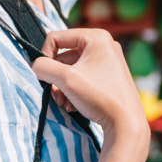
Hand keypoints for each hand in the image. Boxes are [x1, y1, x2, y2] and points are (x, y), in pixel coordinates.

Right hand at [32, 29, 147, 140]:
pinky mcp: (108, 77)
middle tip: (55, 95)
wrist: (126, 123)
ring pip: (72, 69)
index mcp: (96, 37)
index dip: (45, 56)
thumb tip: (35, 65)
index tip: (45, 76)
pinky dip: (74, 91)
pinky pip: (82, 78)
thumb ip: (44, 67)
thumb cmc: (99, 96)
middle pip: (64, 55)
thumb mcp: (66, 79)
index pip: (56, 38)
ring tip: (65, 103)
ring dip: (62, 87)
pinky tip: (73, 106)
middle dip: (56, 77)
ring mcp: (108, 61)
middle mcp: (104, 45)